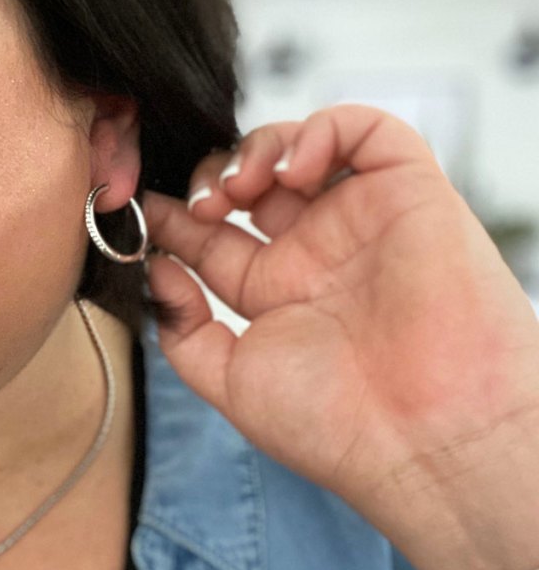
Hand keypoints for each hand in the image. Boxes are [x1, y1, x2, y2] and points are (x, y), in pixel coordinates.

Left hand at [144, 105, 538, 527]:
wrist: (426, 440)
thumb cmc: (336, 425)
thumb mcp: (230, 382)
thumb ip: (182, 327)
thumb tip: (156, 269)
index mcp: (276, 293)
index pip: (213, 235)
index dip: (174, 216)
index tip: (142, 208)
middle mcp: (317, 252)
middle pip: (250, 183)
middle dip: (211, 178)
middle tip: (200, 203)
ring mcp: (361, 220)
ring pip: (302, 146)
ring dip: (256, 150)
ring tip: (238, 188)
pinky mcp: (411, 193)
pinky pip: (370, 131)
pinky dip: (322, 130)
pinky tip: (291, 170)